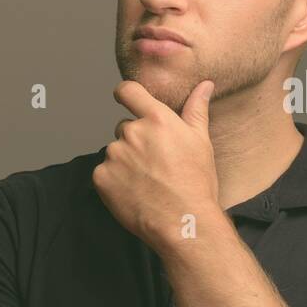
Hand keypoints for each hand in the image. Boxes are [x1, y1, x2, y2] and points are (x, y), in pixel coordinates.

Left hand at [91, 79, 221, 252]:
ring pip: (115, 152)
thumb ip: (196, 110)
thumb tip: (205, 85)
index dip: (125, 94)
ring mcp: (114, 155)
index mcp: (156, 119)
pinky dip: (114, 181)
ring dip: (124, 162)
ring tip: (146, 181)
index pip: (128, 91)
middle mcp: (132, 132)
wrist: (182, 220)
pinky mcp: (101, 177)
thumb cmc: (196, 182)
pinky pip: (104, 172)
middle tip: (154, 164)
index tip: (125, 99)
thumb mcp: (201, 142)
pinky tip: (133, 192)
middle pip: (124, 128)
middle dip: (135, 141)